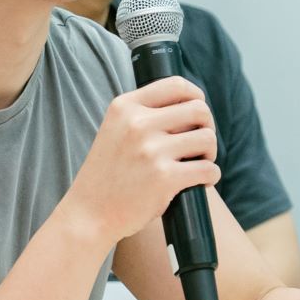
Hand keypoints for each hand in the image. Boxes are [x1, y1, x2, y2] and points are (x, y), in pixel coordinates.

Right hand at [64, 76, 218, 245]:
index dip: (196, 97)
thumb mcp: (115, 130)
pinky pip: (207, 168)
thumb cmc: (108, 174)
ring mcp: (151, 150)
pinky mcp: (164, 177)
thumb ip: (144, 115)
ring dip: (210, 152)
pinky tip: (202, 181)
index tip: (197, 115)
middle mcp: (137, 123)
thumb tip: (191, 106)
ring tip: (199, 163)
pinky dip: (211, 175)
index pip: (176, 85)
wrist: (88, 214)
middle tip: (199, 145)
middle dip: (207, 127)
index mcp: (125, 107)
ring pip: (207, 138)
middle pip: (199, 109)